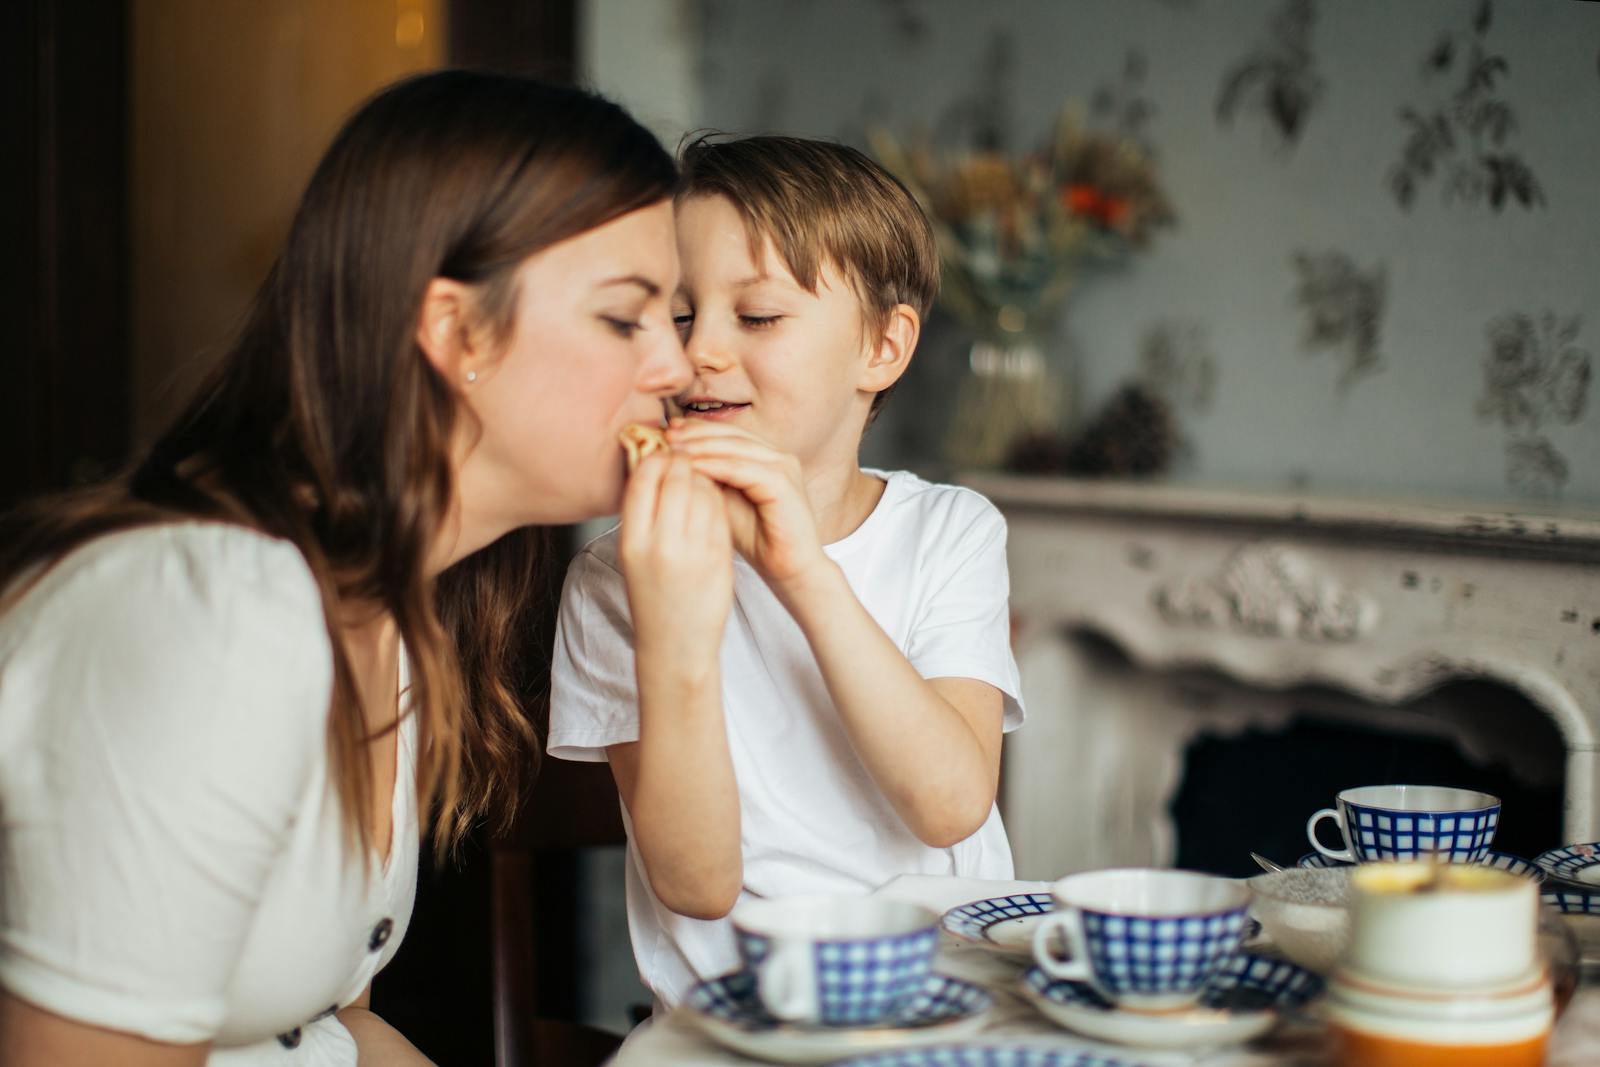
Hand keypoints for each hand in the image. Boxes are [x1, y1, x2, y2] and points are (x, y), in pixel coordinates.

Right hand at [617, 451, 732, 676]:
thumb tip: (653, 461)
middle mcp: (661, 545)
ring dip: (704, 476)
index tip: (663, 453)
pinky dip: (718, 497)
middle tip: (687, 456)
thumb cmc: (653, 595)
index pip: (644, 477)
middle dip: (684, 460)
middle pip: (676, 477)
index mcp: (632, 541)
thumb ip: (643, 513)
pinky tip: (714, 499)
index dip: (656, 457)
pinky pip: (721, 511)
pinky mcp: (719, 558)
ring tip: (700, 478)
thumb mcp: (634, 555)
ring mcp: (693, 551)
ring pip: (703, 490)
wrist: (676, 644)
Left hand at [665, 421, 828, 593]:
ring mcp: (784, 467)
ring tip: (673, 449)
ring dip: (701, 446)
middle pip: (731, 433)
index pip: (727, 433)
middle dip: (695, 433)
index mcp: (765, 457)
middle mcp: (777, 456)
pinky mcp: (784, 483)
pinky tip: (692, 467)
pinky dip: (716, 466)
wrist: (788, 570)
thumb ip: (707, 479)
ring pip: (735, 447)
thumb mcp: (723, 502)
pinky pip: (744, 469)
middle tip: (665, 435)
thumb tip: (673, 459)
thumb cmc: (757, 540)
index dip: (696, 429)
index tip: (665, 431)